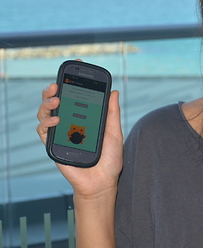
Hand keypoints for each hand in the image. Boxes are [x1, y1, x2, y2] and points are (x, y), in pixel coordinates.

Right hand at [37, 83, 123, 198]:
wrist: (103, 183)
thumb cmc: (110, 159)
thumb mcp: (114, 133)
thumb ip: (112, 113)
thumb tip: (114, 92)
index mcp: (84, 118)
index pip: (75, 95)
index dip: (72, 79)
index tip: (76, 64)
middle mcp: (69, 123)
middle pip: (55, 101)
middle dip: (53, 89)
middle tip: (57, 83)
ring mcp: (60, 134)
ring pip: (45, 113)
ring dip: (48, 104)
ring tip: (57, 99)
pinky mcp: (53, 146)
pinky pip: (43, 132)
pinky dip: (47, 123)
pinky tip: (56, 120)